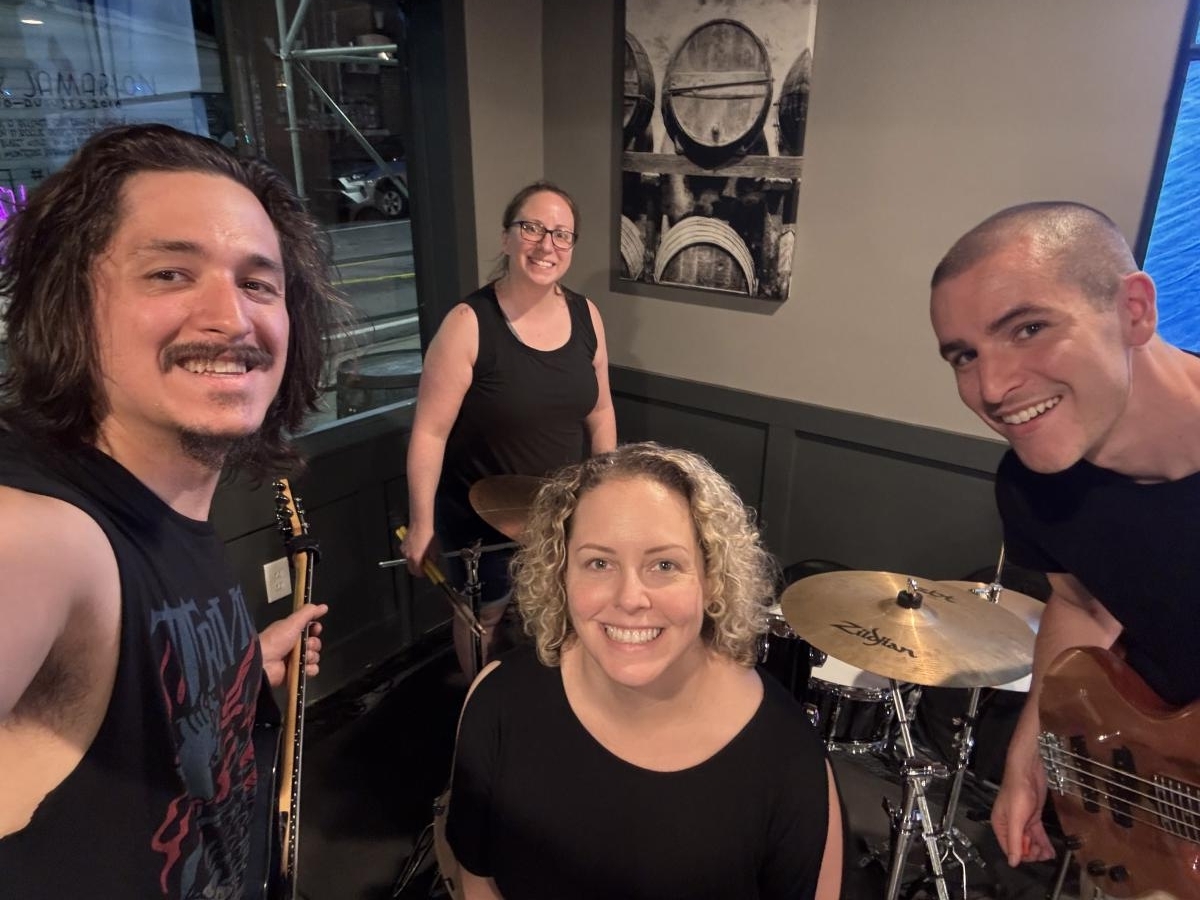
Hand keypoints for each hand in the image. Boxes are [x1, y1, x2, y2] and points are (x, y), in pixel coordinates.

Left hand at [260, 603, 327, 687]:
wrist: (263, 663)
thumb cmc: (276, 640)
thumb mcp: (293, 622)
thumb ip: (308, 613)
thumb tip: (324, 607)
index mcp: (291, 631)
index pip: (310, 629)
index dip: (315, 629)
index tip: (315, 629)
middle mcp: (293, 645)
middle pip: (315, 643)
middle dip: (313, 644)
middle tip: (305, 645)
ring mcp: (295, 660)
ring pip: (314, 657)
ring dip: (311, 657)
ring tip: (301, 658)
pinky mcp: (296, 673)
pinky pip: (311, 670)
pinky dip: (310, 670)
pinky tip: (304, 668)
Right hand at [402, 523, 438, 577]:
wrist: (420, 525)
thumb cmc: (428, 536)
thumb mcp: (434, 549)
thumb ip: (433, 559)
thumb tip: (433, 564)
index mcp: (416, 559)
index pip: (417, 572)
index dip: (423, 574)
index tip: (428, 572)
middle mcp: (408, 557)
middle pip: (411, 569)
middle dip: (417, 570)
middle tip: (425, 566)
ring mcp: (404, 551)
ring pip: (408, 561)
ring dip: (414, 561)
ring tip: (421, 555)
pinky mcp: (402, 545)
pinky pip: (407, 554)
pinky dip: (411, 554)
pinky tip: (417, 548)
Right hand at [991, 749, 1054, 865]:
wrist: (1028, 771)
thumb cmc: (1017, 789)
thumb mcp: (1016, 818)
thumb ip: (1015, 840)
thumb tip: (1013, 861)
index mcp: (1000, 824)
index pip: (1009, 848)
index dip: (1021, 855)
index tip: (1033, 857)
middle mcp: (1010, 824)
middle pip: (1020, 846)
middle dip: (1031, 852)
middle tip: (1042, 854)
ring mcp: (1022, 821)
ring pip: (1030, 841)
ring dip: (1039, 849)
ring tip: (1048, 854)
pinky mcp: (1033, 816)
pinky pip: (1037, 834)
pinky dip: (1043, 842)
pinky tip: (1049, 849)